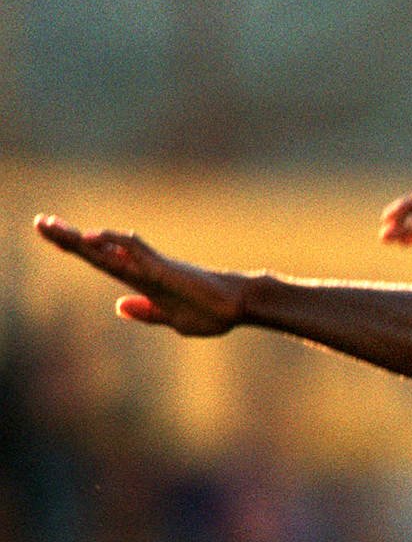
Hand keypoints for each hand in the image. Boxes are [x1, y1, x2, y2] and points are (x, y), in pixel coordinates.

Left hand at [34, 215, 243, 336]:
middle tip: (40, 221)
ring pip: (109, 249)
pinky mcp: (164, 269)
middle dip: (67, 238)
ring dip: (79, 239)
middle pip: (97, 251)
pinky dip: (113, 242)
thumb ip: (147, 312)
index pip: (101, 261)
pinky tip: (93, 236)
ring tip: (51, 226)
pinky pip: (134, 251)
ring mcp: (152, 267)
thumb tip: (119, 305)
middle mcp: (142, 270)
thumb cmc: (214, 312)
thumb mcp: (173, 320)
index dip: (76, 249)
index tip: (53, 235)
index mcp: (142, 282)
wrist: (241, 305)